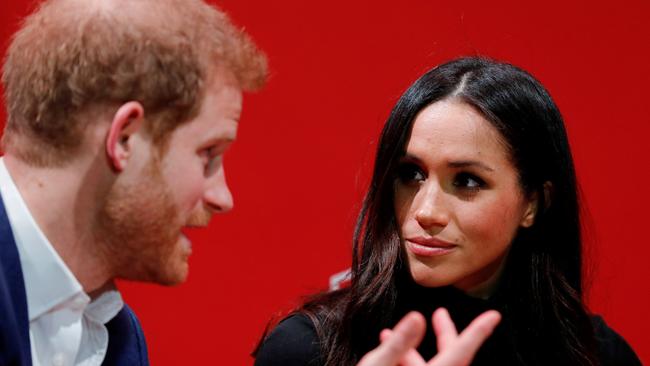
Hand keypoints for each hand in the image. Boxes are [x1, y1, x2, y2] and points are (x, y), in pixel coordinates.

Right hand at [357, 308, 500, 365]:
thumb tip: (417, 317)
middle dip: (446, 334)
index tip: (493, 317)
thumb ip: (399, 344)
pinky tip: (390, 359)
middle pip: (452, 359)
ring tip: (388, 333)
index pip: (463, 351)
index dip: (478, 332)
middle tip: (440, 313)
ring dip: (414, 351)